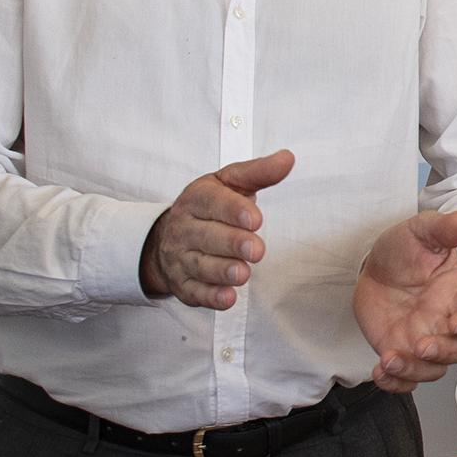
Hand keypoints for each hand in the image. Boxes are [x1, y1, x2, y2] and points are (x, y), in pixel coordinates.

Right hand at [141, 151, 296, 309]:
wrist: (168, 237)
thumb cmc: (208, 208)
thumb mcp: (229, 183)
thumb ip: (258, 172)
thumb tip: (287, 159)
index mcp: (196, 199)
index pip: (211, 202)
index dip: (232, 210)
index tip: (255, 219)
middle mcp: (184, 228)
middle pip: (205, 236)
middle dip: (231, 243)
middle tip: (256, 249)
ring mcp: (181, 258)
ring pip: (199, 266)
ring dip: (222, 271)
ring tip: (243, 273)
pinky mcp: (183, 284)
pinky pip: (194, 292)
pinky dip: (210, 296)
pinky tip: (228, 298)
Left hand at [353, 211, 456, 389]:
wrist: (376, 267)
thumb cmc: (406, 249)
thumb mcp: (420, 232)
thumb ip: (441, 229)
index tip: (456, 323)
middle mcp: (445, 324)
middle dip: (441, 352)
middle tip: (420, 345)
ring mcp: (423, 342)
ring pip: (432, 370)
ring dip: (413, 372)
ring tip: (389, 361)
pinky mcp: (400, 353)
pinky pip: (406, 380)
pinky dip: (395, 384)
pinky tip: (380, 373)